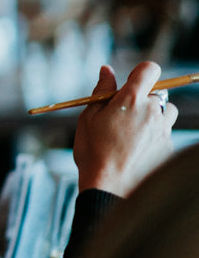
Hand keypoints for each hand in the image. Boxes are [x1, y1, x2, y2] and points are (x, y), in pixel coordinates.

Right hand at [72, 61, 176, 195]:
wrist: (110, 187)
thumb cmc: (94, 151)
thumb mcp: (88, 117)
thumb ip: (101, 91)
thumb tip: (107, 70)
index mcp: (131, 100)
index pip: (150, 70)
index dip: (141, 73)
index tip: (131, 83)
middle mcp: (152, 112)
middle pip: (159, 93)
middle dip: (144, 99)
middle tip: (124, 115)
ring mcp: (164, 130)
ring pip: (167, 113)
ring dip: (155, 116)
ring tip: (134, 131)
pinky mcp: (169, 147)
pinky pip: (166, 133)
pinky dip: (155, 136)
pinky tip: (137, 149)